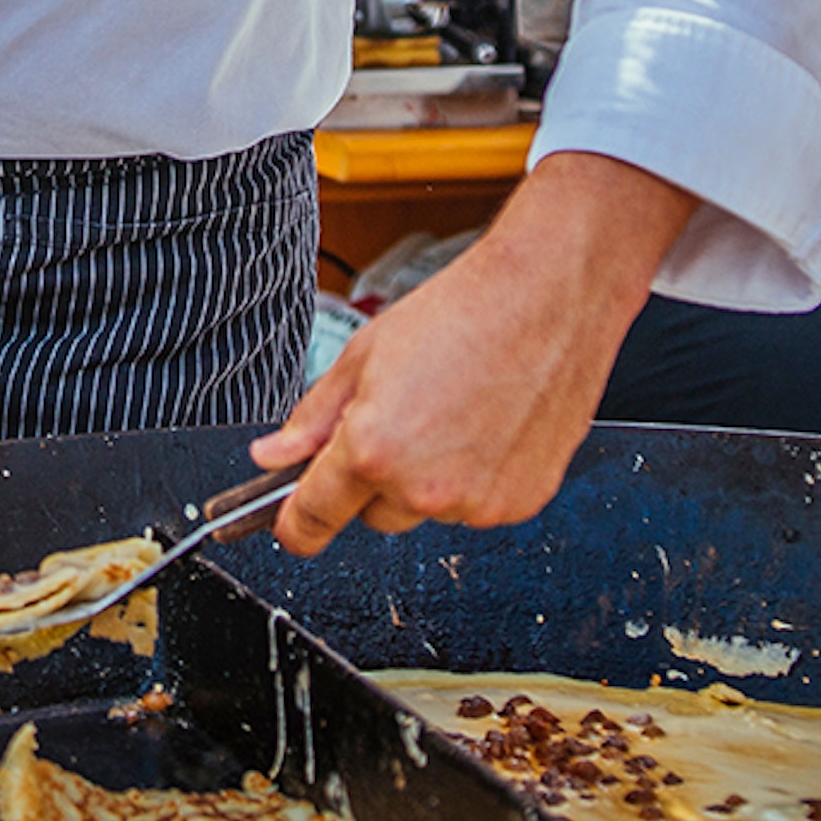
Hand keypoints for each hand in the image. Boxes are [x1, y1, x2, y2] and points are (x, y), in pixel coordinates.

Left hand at [256, 151, 687, 556]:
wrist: (548, 297)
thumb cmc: (461, 313)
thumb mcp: (364, 355)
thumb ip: (313, 418)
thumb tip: (273, 455)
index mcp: (373, 452)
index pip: (311, 522)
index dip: (294, 524)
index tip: (291, 523)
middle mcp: (424, 489)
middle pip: (372, 515)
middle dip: (373, 478)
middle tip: (401, 417)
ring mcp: (477, 502)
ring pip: (427, 509)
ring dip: (427, 479)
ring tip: (454, 411)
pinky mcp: (521, 503)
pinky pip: (476, 506)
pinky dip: (475, 478)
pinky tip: (488, 425)